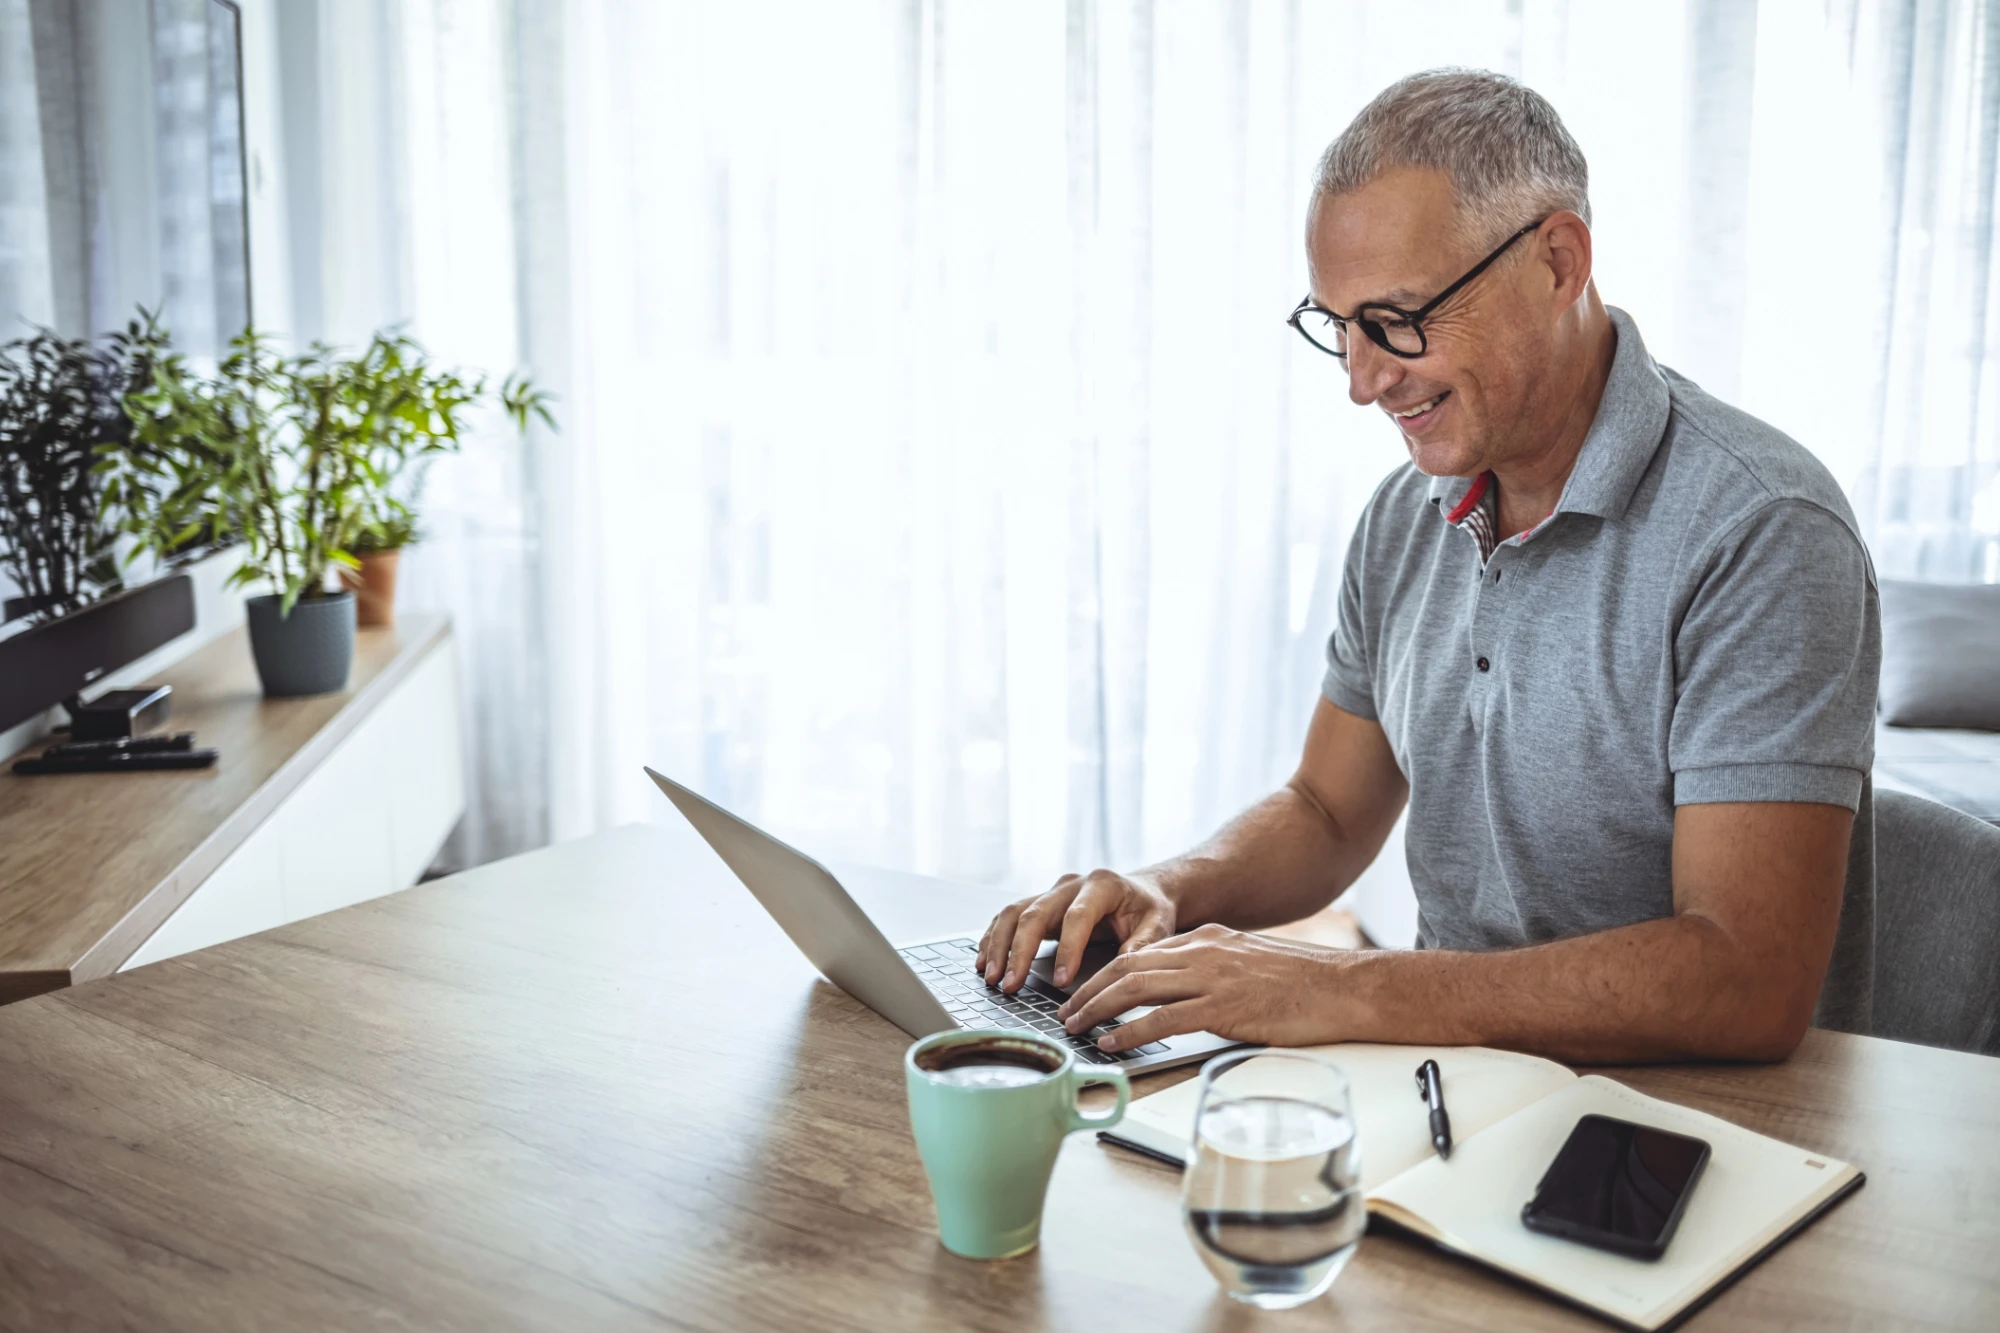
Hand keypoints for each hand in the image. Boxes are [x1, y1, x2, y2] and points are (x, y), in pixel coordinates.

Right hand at [974, 869, 1177, 992]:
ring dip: (999, 945)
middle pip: (1036, 912)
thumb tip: (1121, 973)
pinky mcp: (1041, 904)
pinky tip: (984, 961)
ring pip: (1015, 912)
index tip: (1060, 982)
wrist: (1143, 891)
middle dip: (1019, 950)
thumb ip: (1142, 946)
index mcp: (1102, 885)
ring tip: (990, 977)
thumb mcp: (1158, 925)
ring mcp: (1052, 892)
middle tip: (1009, 984)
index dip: (1067, 949)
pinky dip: (994, 938)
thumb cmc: (1150, 909)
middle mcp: (1071, 884)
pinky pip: (1010, 917)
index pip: (1077, 917)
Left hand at [1056, 924, 1357, 1052]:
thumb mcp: (1248, 962)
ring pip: (1136, 988)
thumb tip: (1181, 995)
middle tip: (1067, 1013)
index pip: (1140, 953)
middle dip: (1089, 991)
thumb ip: (1213, 970)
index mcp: (1208, 939)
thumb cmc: (1304, 983)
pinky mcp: (1224, 1007)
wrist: (1344, 987)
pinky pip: (1163, 1019)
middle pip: (1127, 967)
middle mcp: (1203, 951)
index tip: (1084, 992)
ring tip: (1077, 1029)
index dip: (1105, 974)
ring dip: (1098, 1009)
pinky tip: (1112, 1043)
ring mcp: (1212, 978)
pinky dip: (1131, 1031)